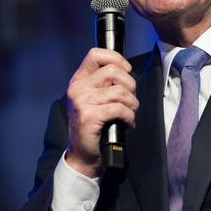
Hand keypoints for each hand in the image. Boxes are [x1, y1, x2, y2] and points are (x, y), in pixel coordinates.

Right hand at [66, 48, 138, 177]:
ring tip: (129, 113)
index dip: (116, 59)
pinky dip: (129, 116)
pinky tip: (127, 122)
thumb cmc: (95, 126)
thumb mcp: (95, 98)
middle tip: (130, 99)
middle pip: (113, 71)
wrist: (83, 156)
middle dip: (130, 85)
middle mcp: (78, 88)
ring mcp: (82, 102)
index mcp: (79, 80)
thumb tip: (126, 70)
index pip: (96, 54)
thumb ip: (106, 82)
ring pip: (120, 91)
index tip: (126, 70)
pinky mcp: (89, 116)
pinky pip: (119, 108)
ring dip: (132, 103)